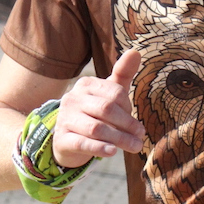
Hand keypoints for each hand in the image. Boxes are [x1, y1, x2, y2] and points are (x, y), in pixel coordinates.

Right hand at [53, 50, 145, 167]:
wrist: (68, 139)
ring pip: (96, 128)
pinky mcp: (62, 139)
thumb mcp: (108, 93)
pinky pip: (82, 143)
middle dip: (128, 124)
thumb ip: (122, 74)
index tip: (135, 120)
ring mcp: (65, 119)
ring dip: (120, 139)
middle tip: (141, 136)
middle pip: (106, 109)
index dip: (128, 108)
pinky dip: (99, 148)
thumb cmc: (94, 113)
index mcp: (86, 84)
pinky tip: (112, 152)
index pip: (114, 93)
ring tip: (135, 147)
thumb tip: (135, 51)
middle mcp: (72, 99)